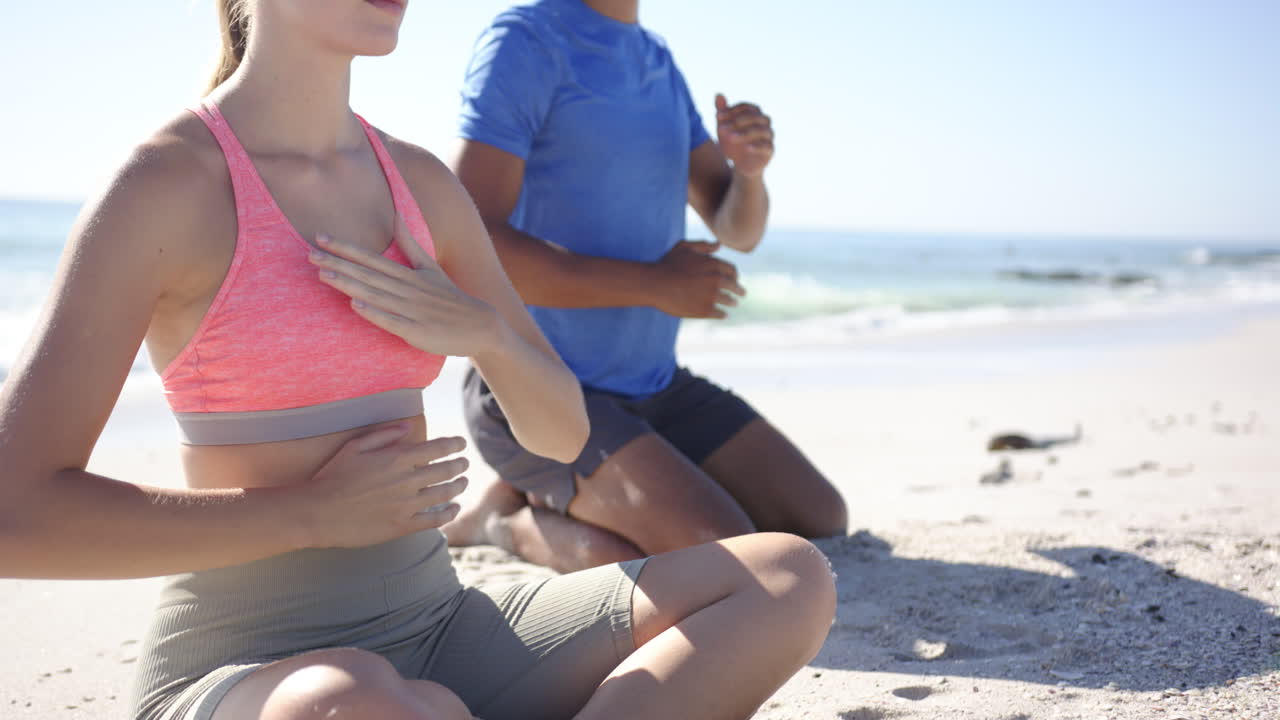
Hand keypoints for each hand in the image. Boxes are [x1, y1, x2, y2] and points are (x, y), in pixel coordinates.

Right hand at [292, 424, 470, 548]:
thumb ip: (383, 435)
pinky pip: (434, 520)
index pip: (437, 448)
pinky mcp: (402, 525)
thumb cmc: (333, 476)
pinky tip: (454, 508)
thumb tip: (408, 427)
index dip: (454, 445)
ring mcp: (406, 504)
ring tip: (463, 482)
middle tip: (464, 463)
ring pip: (444, 493)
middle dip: (459, 465)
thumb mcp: (354, 447)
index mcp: (397, 458)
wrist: (318, 513)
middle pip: (445, 470)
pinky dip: (448, 513)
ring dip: (458, 486)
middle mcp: (407, 480)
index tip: (461, 444)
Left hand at [309, 215, 502, 357]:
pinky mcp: (417, 331)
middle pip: (367, 274)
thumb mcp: (431, 267)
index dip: (345, 248)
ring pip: (375, 295)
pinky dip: (374, 313)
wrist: (482, 324)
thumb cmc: (450, 297)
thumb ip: (410, 243)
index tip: (320, 238)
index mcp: (408, 274)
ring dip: (349, 285)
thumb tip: (396, 216)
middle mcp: (408, 289)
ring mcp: (412, 310)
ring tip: (324, 276)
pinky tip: (356, 306)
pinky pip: (392, 321)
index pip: (371, 258)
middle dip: (338, 264)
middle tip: (309, 254)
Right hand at [650, 240, 745, 318]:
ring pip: (729, 301)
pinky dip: (723, 314)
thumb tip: (719, 245)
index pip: (732, 271)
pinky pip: (720, 313)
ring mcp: (712, 296)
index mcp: (714, 265)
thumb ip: (703, 246)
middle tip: (741, 294)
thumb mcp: (684, 248)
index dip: (734, 276)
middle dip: (739, 290)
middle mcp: (716, 280)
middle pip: (734, 287)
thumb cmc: (667, 265)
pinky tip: (723, 314)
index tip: (735, 280)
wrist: (655, 285)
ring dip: (732, 302)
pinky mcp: (705, 310)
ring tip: (732, 304)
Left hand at [715, 94, 773, 177]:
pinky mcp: (770, 150)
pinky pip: (767, 146)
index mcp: (754, 113)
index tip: (717, 117)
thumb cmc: (733, 141)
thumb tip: (718, 94)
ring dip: (745, 133)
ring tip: (730, 137)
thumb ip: (722, 112)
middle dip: (737, 121)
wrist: (740, 163)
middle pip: (755, 116)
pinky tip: (746, 148)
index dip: (732, 110)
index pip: (746, 107)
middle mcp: (764, 122)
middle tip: (722, 128)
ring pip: (761, 130)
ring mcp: (768, 136)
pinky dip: (757, 146)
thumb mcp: (724, 127)